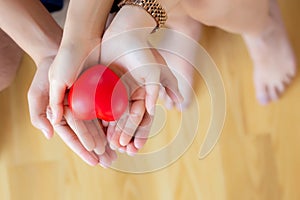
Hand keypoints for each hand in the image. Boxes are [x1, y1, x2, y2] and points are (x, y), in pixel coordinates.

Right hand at [28, 57, 115, 166]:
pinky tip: (120, 133)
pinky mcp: (100, 93)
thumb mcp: (47, 85)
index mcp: (62, 111)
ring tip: (116, 153)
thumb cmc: (57, 63)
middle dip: (98, 149)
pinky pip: (107, 111)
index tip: (93, 159)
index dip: (82, 148)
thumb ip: (46, 109)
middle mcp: (76, 109)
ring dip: (107, 139)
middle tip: (109, 162)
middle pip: (87, 133)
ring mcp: (89, 102)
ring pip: (99, 125)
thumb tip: (51, 133)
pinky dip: (112, 122)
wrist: (75, 44)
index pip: (71, 134)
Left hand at [100, 7, 182, 154]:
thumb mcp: (155, 70)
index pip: (143, 120)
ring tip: (109, 146)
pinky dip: (100, 118)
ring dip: (113, 132)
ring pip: (114, 117)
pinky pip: (101, 106)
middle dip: (125, 137)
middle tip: (121, 150)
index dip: (140, 135)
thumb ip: (157, 90)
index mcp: (144, 96)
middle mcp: (131, 97)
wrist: (123, 33)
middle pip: (128, 122)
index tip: (135, 148)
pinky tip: (98, 129)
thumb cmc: (142, 51)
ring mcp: (117, 93)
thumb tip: (157, 110)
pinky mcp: (103, 87)